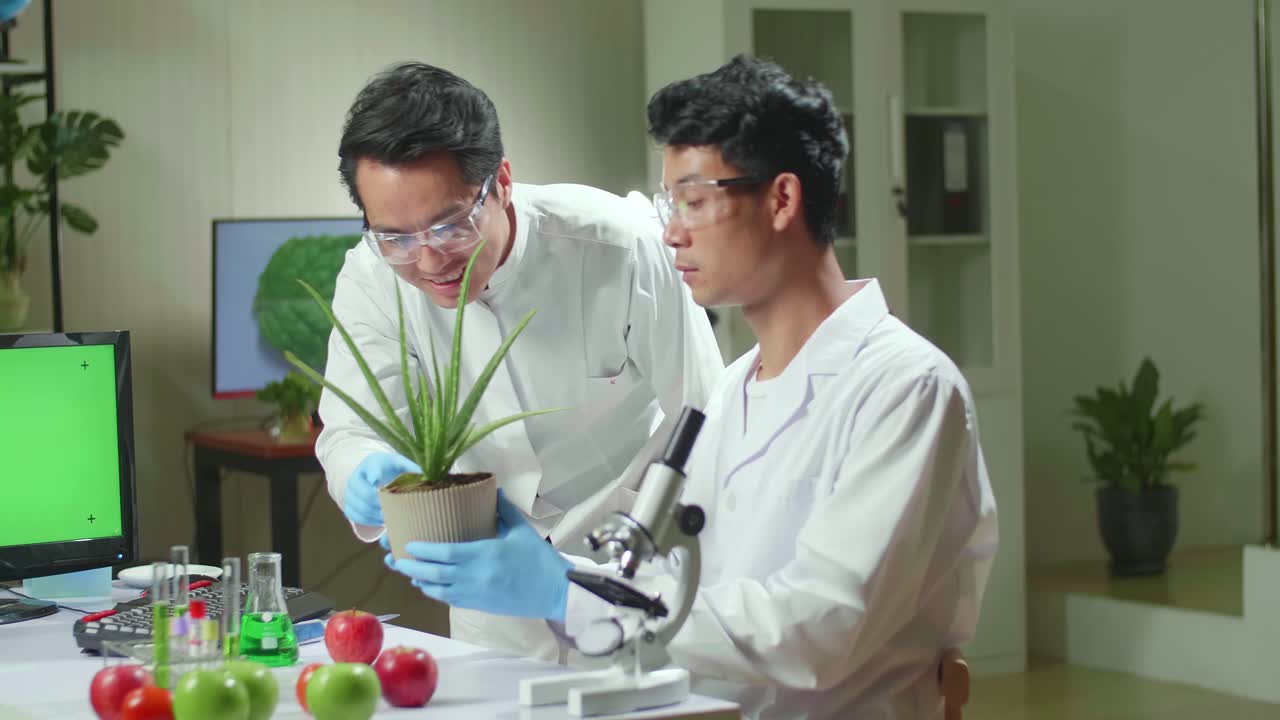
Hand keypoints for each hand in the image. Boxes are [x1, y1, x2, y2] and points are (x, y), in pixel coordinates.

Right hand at [344, 452, 420, 526]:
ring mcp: (350, 491)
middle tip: (393, 511)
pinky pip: (355, 516)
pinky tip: (381, 521)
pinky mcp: (348, 504)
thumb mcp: (402, 466)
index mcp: (373, 462)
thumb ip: (413, 470)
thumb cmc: (393, 470)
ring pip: (359, 507)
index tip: (378, 481)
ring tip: (390, 518)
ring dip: (375, 515)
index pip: (372, 467)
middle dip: (379, 504)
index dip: (374, 474)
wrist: (376, 475)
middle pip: (364, 493)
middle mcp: (357, 475)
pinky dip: (368, 521)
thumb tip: (428, 480)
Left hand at [388, 490, 571, 621]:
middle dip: (410, 567)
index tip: (409, 543)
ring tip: (406, 572)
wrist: (555, 592)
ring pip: (438, 590)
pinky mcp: (479, 605)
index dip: (422, 550)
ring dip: (419, 581)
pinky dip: (435, 592)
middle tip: (394, 559)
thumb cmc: (540, 560)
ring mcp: (476, 593)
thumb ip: (504, 510)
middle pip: (433, 574)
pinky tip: (427, 586)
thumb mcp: (522, 531)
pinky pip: (450, 599)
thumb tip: (494, 489)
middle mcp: (476, 576)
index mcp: (485, 554)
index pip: (445, 553)